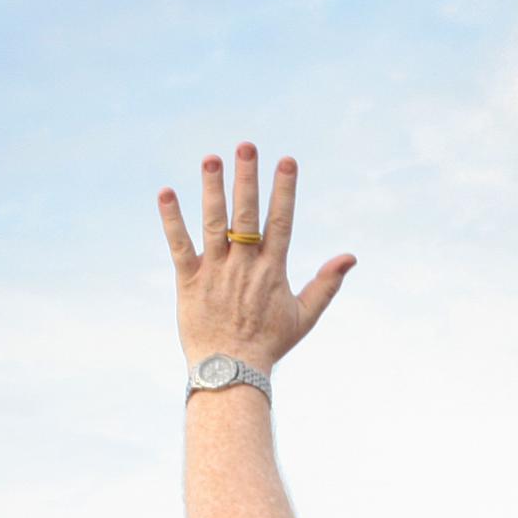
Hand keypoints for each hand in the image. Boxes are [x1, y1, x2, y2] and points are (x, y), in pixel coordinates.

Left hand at [161, 143, 356, 370]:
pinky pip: (179, 246)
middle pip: (246, 214)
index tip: (286, 161)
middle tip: (246, 145)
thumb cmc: (268, 344)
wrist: (231, 372)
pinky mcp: (188, 281)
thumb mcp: (304, 316)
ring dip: (212, 189)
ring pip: (214, 223)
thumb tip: (351, 257)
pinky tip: (166, 193)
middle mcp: (244, 266)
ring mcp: (215, 272)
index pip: (280, 221)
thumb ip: (326, 284)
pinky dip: (172, 220)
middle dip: (247, 178)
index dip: (283, 190)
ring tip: (211, 158)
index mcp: (272, 270)